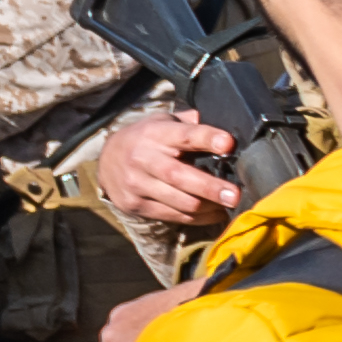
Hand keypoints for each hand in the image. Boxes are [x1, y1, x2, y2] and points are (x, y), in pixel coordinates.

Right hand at [80, 110, 242, 245]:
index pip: (184, 135)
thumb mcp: (164, 123)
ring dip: (210, 206)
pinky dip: (199, 218)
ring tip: (230, 205)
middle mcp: (143, 158)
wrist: (106, 160)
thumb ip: (192, 124)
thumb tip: (230, 124)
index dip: (206, 138)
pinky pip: (174, 216)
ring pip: (181, 201)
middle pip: (180, 176)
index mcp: (155, 134)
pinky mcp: (134, 205)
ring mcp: (136, 184)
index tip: (228, 143)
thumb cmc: (148, 140)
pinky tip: (214, 213)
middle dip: (210, 187)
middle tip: (235, 195)